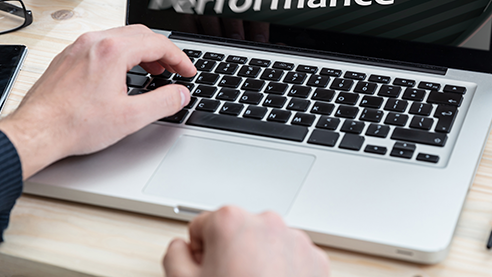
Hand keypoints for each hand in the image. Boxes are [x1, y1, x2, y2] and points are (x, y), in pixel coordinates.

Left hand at [0, 25, 195, 178]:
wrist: (36, 131)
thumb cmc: (74, 124)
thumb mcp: (130, 117)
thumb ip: (162, 103)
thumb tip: (179, 94)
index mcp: (112, 51)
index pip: (158, 43)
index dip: (179, 58)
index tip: (187, 71)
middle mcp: (94, 42)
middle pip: (140, 34)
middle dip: (162, 51)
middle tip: (173, 70)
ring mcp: (78, 47)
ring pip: (119, 37)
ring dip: (141, 50)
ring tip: (152, 70)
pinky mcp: (67, 57)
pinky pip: (101, 45)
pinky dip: (120, 53)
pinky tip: (121, 73)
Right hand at [163, 206, 329, 276]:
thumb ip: (175, 254)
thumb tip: (182, 248)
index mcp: (231, 221)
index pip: (203, 226)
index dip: (200, 254)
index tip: (208, 272)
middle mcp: (267, 222)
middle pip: (238, 233)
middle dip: (232, 255)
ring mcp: (295, 241)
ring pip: (266, 245)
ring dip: (258, 263)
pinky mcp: (316, 262)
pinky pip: (292, 259)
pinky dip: (283, 273)